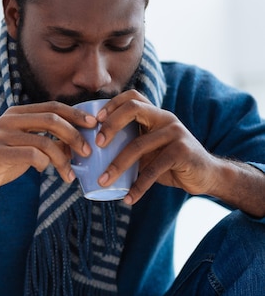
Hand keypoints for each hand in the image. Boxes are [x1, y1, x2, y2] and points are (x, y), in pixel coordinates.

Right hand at [0, 101, 96, 200]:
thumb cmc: (1, 163)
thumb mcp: (24, 146)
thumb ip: (45, 140)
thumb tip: (75, 142)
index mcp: (17, 113)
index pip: (53, 107)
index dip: (76, 114)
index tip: (93, 125)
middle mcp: (9, 120)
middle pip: (52, 120)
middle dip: (74, 136)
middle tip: (87, 152)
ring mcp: (2, 136)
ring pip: (44, 141)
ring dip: (62, 159)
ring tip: (68, 174)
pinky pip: (31, 156)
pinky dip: (44, 164)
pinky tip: (41, 171)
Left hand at [94, 90, 218, 203]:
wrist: (206, 175)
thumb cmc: (169, 163)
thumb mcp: (148, 150)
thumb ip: (129, 145)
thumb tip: (91, 155)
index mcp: (155, 114)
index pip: (131, 97)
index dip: (111, 105)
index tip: (94, 121)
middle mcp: (165, 118)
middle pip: (133, 108)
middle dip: (111, 124)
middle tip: (96, 145)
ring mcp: (175, 133)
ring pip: (138, 145)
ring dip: (117, 166)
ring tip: (103, 182)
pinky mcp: (182, 152)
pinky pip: (153, 169)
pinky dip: (138, 186)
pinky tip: (128, 198)